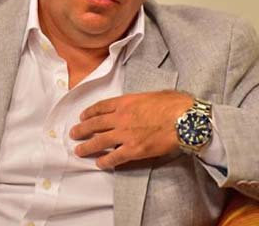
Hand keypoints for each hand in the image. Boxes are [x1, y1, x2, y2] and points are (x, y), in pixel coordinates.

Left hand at [69, 91, 193, 168]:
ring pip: (99, 141)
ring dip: (87, 146)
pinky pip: (114, 157)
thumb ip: (141, 100)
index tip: (83, 116)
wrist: (184, 119)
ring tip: (79, 150)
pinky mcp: (133, 150)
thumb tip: (142, 104)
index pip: (101, 107)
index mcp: (125, 102)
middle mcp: (121, 117)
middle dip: (82, 129)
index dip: (89, 112)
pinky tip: (99, 163)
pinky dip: (105, 161)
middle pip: (95, 124)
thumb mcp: (153, 94)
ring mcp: (125, 134)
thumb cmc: (174, 104)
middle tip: (74, 133)